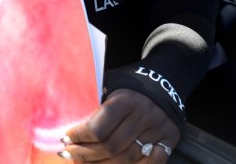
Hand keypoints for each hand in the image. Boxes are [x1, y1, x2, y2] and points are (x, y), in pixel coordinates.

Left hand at [58, 89, 179, 163]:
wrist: (164, 81)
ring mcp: (157, 130)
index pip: (98, 127)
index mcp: (125, 100)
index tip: (65, 139)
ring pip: (127, 159)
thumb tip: (72, 133)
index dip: (78, 137)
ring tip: (85, 163)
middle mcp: (142, 116)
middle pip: (110, 146)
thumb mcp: (112, 89)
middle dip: (85, 154)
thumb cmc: (130, 87)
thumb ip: (98, 111)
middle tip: (69, 154)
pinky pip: (152, 163)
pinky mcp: (169, 140)